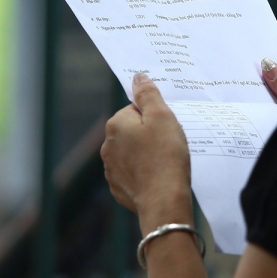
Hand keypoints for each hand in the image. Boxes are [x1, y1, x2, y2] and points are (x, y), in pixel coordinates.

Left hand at [101, 72, 192, 226]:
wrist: (163, 200)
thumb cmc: (166, 156)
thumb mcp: (162, 117)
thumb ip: (148, 94)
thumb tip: (138, 76)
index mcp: (116, 124)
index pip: (135, 110)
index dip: (155, 117)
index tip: (167, 128)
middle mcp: (107, 145)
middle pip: (132, 131)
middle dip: (149, 135)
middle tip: (169, 144)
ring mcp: (111, 168)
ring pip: (132, 152)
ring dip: (146, 154)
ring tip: (165, 162)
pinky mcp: (118, 187)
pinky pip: (133, 173)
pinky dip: (144, 173)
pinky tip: (158, 177)